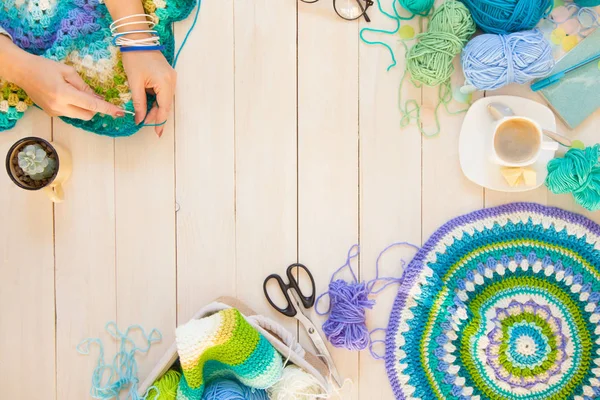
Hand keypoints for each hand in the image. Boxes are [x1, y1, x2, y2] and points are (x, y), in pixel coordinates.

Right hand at [3, 46, 124, 119]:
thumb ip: (84, 86)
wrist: (22, 72)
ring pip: (79, 116)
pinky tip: (68, 96)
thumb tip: (98, 98)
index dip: (108, 109)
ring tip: (77, 93)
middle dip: (95, 108)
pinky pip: (70, 114)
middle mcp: (59, 106)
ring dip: (84, 108)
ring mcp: (55, 112)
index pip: (92, 105)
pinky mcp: (52, 113)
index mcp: (64, 94)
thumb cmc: (44, 67)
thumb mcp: (68, 71)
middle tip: (94, 96)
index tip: (120, 112)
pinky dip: (75, 108)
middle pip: (88, 115)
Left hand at [122, 50, 176, 136]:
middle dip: (156, 116)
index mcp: (165, 83)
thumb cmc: (134, 58)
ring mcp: (171, 78)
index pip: (164, 108)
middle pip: (166, 105)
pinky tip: (149, 106)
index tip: (156, 133)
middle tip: (146, 125)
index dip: (159, 122)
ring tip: (145, 117)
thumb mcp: (135, 83)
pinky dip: (157, 100)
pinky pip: (163, 92)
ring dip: (156, 109)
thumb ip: (139, 103)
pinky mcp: (167, 76)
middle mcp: (172, 81)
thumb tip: (139, 119)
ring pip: (165, 100)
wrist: (137, 39)